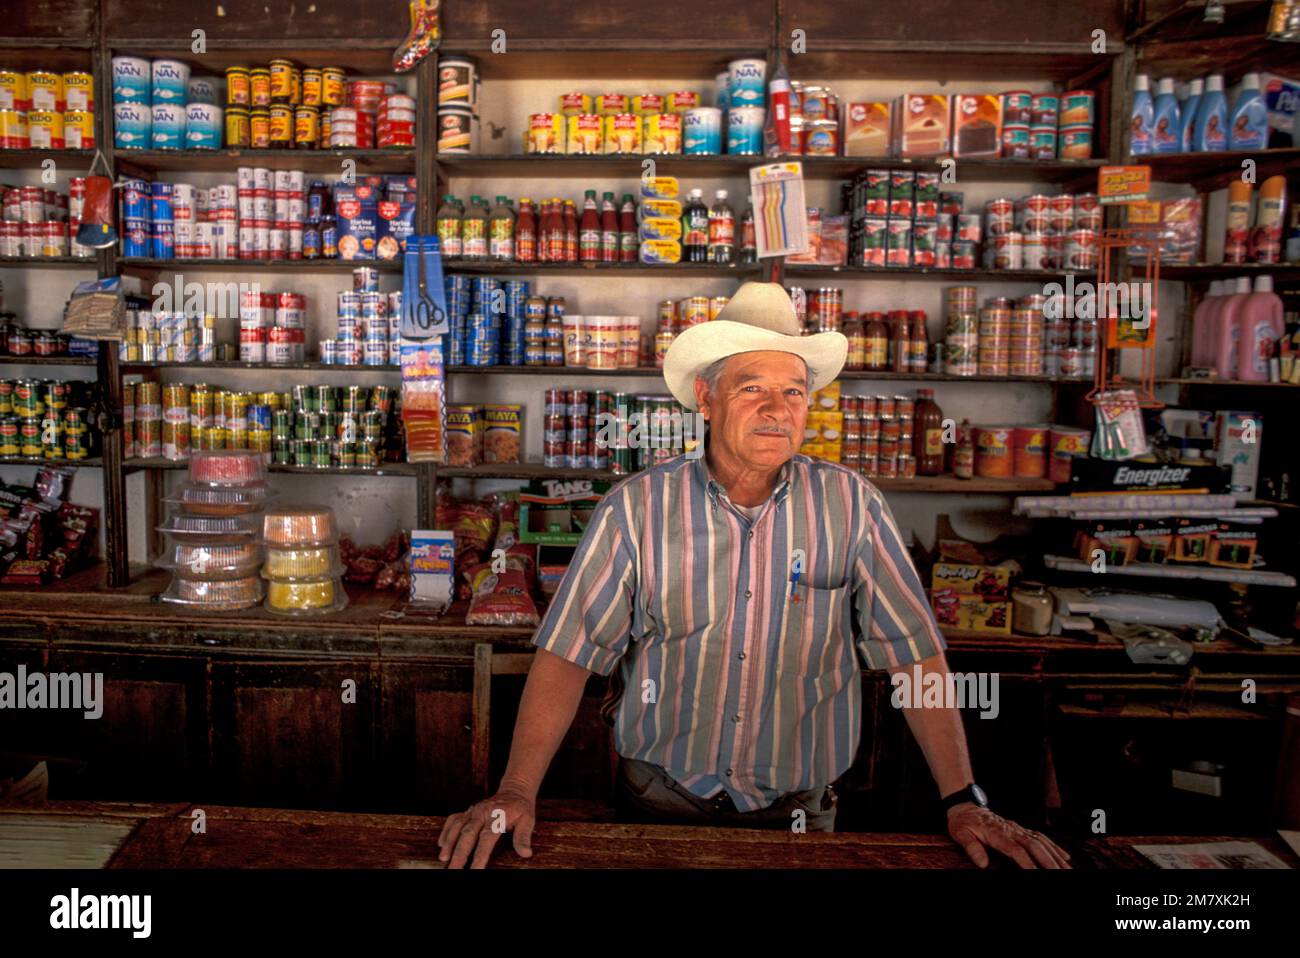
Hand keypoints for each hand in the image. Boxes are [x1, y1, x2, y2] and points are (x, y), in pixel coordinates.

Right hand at [437, 786, 535, 868]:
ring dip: (449, 842)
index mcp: (497, 816)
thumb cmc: (521, 809)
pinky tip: (441, 844)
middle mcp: (483, 812)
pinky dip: (446, 831)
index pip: (486, 837)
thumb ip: (523, 837)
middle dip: (459, 853)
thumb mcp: (528, 820)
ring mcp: (473, 810)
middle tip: (454, 869)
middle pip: (468, 834)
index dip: (480, 854)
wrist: (514, 790)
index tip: (476, 869)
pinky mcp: (468, 811)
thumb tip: (525, 854)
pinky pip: (453, 819)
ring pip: (457, 826)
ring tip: (443, 858)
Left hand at [947, 804, 1071, 868]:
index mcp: (997, 833)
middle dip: (1049, 862)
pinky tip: (1065, 856)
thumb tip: (982, 864)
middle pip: (1035, 846)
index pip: (1016, 850)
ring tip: (1068, 869)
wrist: (966, 807)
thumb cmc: (963, 823)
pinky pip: (1041, 837)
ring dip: (1056, 856)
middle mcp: (1011, 830)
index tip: (1036, 874)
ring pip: (1041, 842)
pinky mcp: (1021, 829)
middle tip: (1062, 874)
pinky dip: (1054, 846)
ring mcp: (1018, 829)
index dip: (1027, 863)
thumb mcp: (960, 833)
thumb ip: (972, 848)